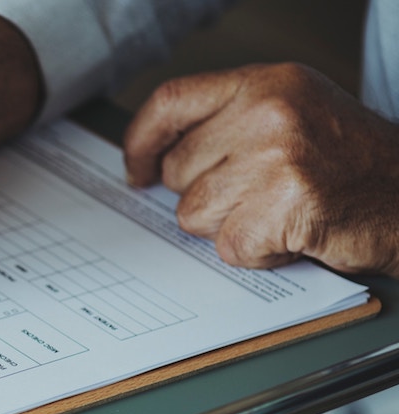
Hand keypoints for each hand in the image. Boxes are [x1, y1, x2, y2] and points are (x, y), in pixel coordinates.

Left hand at [124, 62, 398, 276]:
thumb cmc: (352, 165)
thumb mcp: (293, 115)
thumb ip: (228, 125)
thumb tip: (156, 160)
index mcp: (266, 83)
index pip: (171, 102)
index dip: (142, 141)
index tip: (137, 169)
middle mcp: (268, 112)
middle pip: (179, 170)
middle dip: (207, 196)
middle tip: (258, 196)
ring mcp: (276, 158)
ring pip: (194, 214)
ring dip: (231, 227)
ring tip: (280, 212)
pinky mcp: (283, 206)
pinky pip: (229, 246)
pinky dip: (258, 253)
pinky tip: (294, 234)